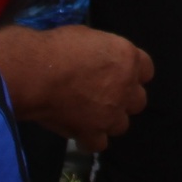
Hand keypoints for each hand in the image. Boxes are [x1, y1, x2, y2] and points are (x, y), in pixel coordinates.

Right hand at [0, 24, 152, 151]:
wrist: (35, 73)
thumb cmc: (57, 47)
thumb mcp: (88, 37)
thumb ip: (102, 52)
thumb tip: (97, 59)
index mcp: (127, 58)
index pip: (146, 70)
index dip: (133, 74)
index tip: (121, 75)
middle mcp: (126, 87)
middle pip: (138, 100)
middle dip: (124, 99)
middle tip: (104, 97)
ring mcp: (111, 113)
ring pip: (121, 125)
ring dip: (108, 121)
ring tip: (90, 116)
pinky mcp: (92, 133)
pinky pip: (99, 144)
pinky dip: (89, 140)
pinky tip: (79, 133)